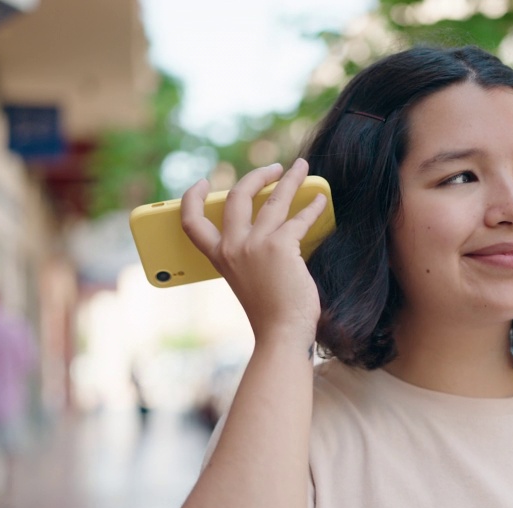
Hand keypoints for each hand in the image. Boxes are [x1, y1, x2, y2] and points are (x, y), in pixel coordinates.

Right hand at [181, 159, 327, 347]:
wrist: (281, 333)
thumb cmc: (269, 312)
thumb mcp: (246, 280)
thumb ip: (248, 254)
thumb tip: (271, 223)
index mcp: (219, 257)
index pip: (192, 222)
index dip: (192, 198)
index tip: (201, 183)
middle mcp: (233, 247)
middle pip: (236, 196)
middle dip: (256, 176)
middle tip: (274, 168)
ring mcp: (255, 245)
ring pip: (273, 198)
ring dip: (290, 179)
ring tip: (302, 167)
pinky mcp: (281, 246)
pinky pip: (299, 218)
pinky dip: (312, 206)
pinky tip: (320, 200)